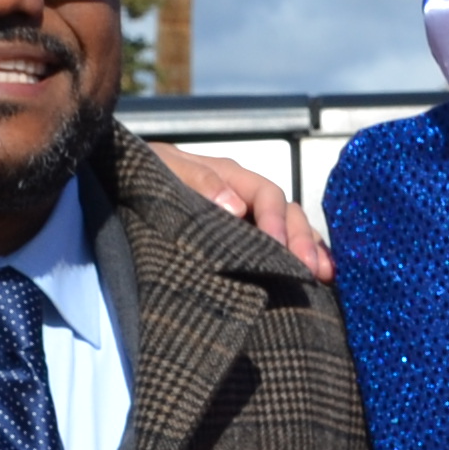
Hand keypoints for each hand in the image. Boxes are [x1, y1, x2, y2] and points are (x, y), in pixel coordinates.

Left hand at [152, 144, 328, 271]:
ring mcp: (250, 218)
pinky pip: (283, 246)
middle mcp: (247, 196)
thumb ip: (198, 182)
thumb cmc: (146, 178)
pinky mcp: (247, 240)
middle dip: (301, 240)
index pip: (267, 195)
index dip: (275, 221)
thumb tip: (236, 207)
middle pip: (288, 213)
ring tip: (322, 276)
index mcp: (230, 177)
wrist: (126, 186)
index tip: (277, 247)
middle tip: (309, 269)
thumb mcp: (165, 170)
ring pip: (292, 229)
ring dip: (310, 250)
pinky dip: (303, 258)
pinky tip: (318, 278)